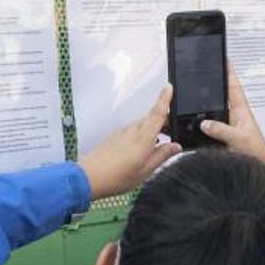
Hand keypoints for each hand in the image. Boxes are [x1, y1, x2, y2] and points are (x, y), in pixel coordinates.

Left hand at [78, 85, 181, 199]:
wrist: (89, 177)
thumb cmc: (116, 176)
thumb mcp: (146, 170)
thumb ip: (162, 155)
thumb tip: (176, 147)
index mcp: (143, 137)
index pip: (157, 112)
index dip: (164, 98)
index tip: (169, 87)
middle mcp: (133, 130)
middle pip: (151, 118)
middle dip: (164, 122)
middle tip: (173, 133)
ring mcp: (122, 132)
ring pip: (142, 125)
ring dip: (152, 130)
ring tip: (157, 146)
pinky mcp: (115, 136)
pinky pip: (133, 131)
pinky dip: (141, 136)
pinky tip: (140, 150)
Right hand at [200, 65, 264, 172]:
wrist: (260, 169)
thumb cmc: (256, 152)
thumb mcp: (238, 139)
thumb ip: (221, 130)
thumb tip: (205, 123)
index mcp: (242, 111)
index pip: (234, 87)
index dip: (229, 73)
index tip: (224, 59)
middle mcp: (235, 116)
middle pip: (221, 97)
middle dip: (213, 86)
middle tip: (203, 73)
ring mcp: (229, 126)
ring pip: (214, 112)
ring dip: (206, 107)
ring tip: (194, 96)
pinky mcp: (224, 138)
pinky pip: (211, 127)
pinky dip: (203, 124)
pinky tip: (194, 123)